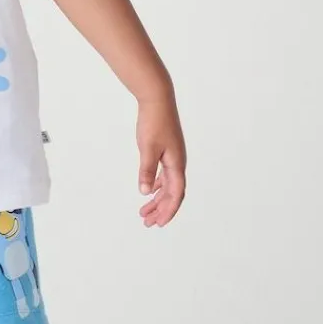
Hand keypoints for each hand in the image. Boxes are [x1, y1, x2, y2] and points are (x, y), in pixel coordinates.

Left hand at [136, 92, 186, 227]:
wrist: (157, 100)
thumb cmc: (154, 123)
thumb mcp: (147, 148)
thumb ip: (146, 171)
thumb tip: (145, 192)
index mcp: (177, 164)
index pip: (175, 194)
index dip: (168, 210)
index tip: (159, 223)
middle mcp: (178, 163)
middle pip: (172, 193)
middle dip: (161, 210)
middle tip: (147, 223)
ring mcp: (173, 157)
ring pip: (168, 185)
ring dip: (157, 200)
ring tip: (144, 212)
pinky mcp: (167, 151)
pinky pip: (165, 175)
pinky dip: (157, 186)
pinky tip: (149, 191)